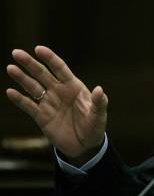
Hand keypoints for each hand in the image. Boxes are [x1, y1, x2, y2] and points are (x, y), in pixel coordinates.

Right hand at [6, 46, 107, 162]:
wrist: (85, 146)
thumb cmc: (94, 127)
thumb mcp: (99, 115)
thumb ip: (99, 102)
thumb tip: (100, 89)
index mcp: (74, 87)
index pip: (60, 69)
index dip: (50, 58)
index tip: (38, 49)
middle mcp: (59, 91)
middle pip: (42, 74)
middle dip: (30, 63)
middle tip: (16, 53)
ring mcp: (49, 103)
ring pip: (33, 87)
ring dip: (22, 78)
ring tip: (10, 68)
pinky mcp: (41, 116)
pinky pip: (29, 106)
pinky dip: (19, 99)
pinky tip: (10, 92)